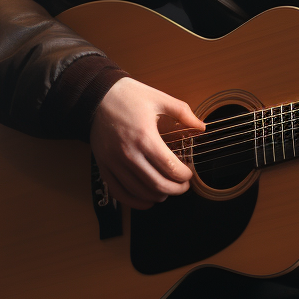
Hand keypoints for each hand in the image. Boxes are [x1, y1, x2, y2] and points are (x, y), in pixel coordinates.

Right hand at [89, 78, 204, 208]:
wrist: (95, 97)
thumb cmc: (128, 96)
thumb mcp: (159, 98)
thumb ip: (183, 113)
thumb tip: (202, 127)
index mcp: (145, 137)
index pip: (170, 168)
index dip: (184, 176)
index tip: (189, 174)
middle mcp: (128, 153)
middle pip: (157, 184)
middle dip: (175, 190)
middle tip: (183, 186)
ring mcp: (114, 162)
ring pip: (140, 191)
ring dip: (158, 195)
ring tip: (167, 191)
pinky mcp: (103, 166)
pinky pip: (119, 192)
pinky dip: (135, 201)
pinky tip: (147, 200)